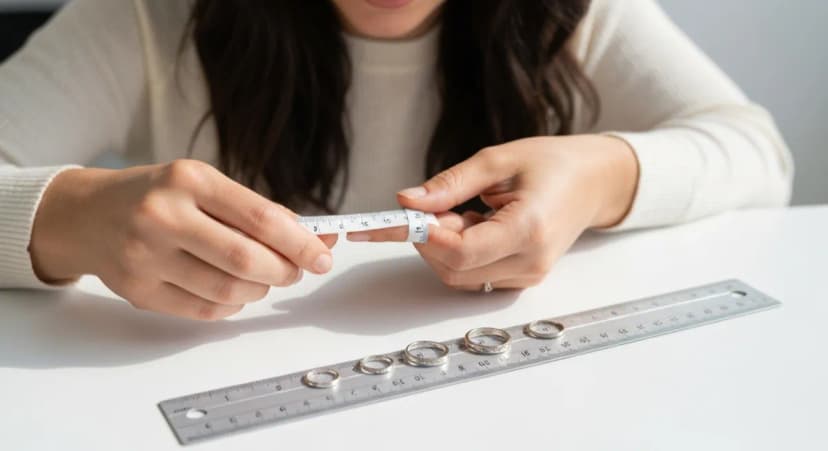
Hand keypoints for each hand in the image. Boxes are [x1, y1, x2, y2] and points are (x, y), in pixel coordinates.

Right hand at [30, 160, 336, 319]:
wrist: (88, 215)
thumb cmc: (158, 196)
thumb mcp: (203, 184)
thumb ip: (253, 210)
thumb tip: (311, 238)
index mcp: (190, 180)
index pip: (260, 218)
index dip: (300, 243)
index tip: (322, 256)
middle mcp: (164, 216)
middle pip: (246, 260)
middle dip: (283, 272)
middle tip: (294, 272)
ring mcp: (147, 256)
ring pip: (227, 291)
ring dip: (258, 291)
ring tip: (259, 279)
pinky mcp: (139, 290)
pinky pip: (204, 311)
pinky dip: (231, 307)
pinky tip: (232, 292)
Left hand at [347, 135, 637, 290]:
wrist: (594, 181)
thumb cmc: (553, 164)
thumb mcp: (498, 160)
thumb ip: (450, 183)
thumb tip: (407, 201)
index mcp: (529, 228)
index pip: (461, 252)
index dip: (423, 236)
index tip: (398, 216)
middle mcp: (530, 261)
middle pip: (455, 270)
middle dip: (429, 240)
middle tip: (430, 204)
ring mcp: (528, 274)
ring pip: (461, 276)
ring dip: (444, 246)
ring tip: (462, 208)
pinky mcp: (523, 278)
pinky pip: (475, 274)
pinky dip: (460, 252)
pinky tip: (475, 223)